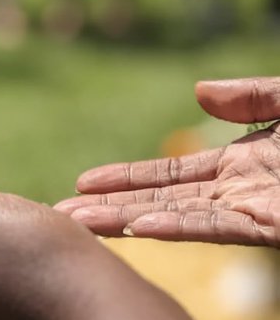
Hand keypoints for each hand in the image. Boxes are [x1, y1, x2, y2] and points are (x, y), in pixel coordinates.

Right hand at [57, 78, 279, 245]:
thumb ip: (253, 96)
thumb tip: (199, 90)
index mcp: (243, 165)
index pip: (171, 175)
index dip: (126, 178)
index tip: (82, 183)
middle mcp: (238, 192)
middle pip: (162, 202)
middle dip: (110, 207)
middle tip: (61, 215)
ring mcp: (253, 212)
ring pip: (180, 219)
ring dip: (129, 221)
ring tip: (81, 224)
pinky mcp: (274, 227)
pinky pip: (220, 228)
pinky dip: (180, 228)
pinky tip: (141, 227)